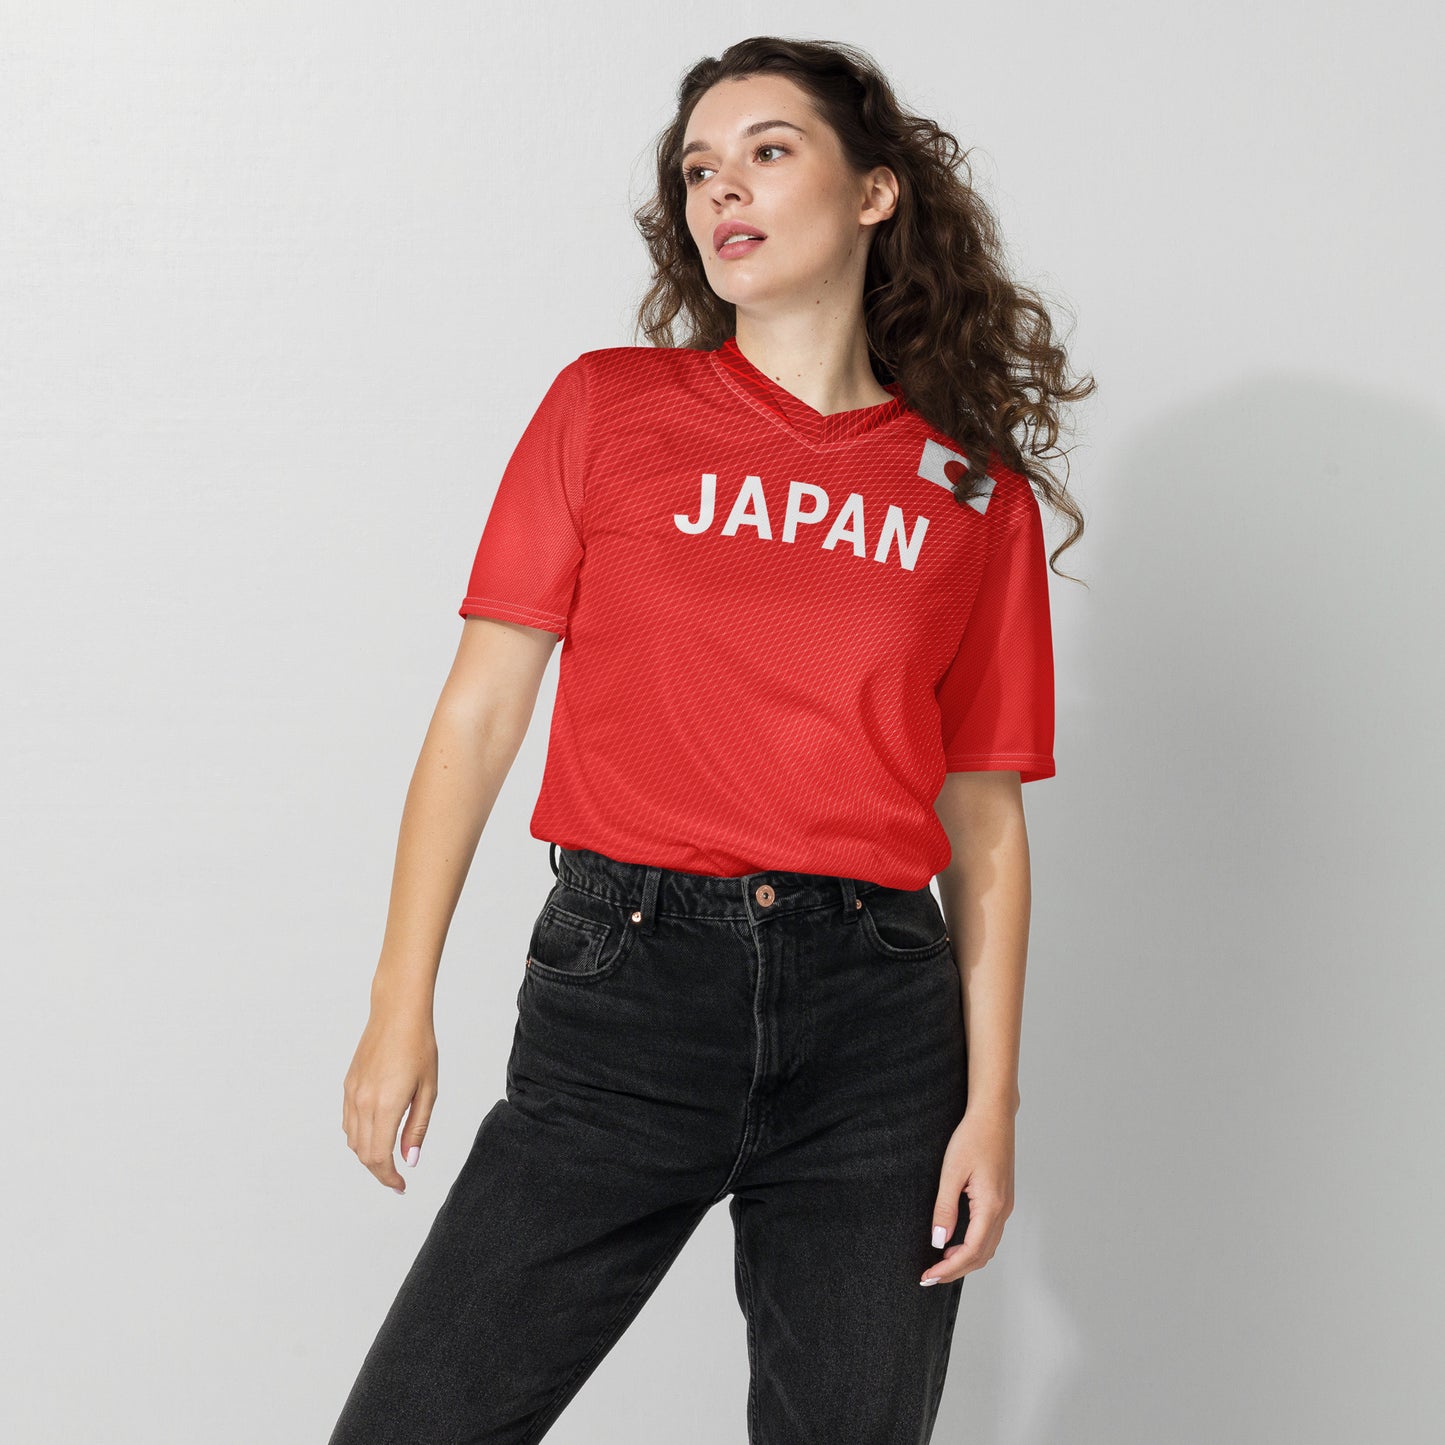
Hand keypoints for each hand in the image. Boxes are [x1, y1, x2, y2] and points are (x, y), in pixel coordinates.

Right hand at [341, 1001, 437, 1194]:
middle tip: (397, 1178)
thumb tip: (409, 1160)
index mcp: (385, 1105)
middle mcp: (363, 1103)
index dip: (389, 1177)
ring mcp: (352, 1094)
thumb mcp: (428, 1089)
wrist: (397, 1013)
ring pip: (352, 1140)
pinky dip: (359, 1136)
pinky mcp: (348, 1085)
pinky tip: (375, 1134)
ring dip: (368, 1155)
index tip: (401, 1186)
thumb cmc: (419, 1046)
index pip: (379, 1157)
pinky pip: (348, 1122)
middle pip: (363, 1154)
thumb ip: (417, 1127)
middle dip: (379, 1171)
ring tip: (389, 1158)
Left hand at [921, 1104, 1015, 1284]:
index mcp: (991, 1206)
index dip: (949, 1269)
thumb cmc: (972, 1137)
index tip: (928, 1276)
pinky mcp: (1003, 1199)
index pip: (971, 1252)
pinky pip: (990, 1233)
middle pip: (982, 1255)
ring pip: (988, 1247)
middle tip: (929, 1276)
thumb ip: (945, 1208)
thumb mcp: (952, 1172)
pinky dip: (974, 1246)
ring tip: (940, 1262)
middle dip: (956, 1270)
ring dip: (965, 1260)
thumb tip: (939, 1241)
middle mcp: (1003, 1210)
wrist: (994, 1115)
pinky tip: (956, 1242)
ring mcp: (1006, 1205)